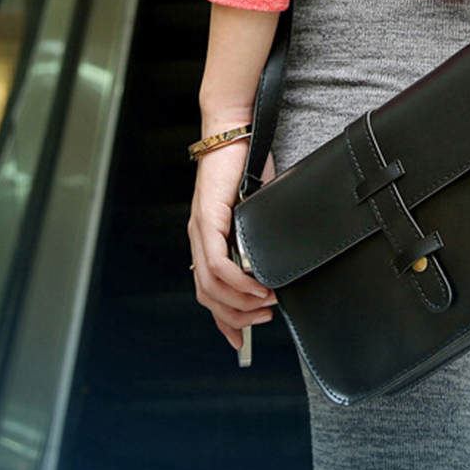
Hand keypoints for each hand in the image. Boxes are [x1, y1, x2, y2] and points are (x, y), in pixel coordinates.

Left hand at [187, 140, 276, 349]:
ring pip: (210, 285)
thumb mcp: (256, 210)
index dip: (222, 318)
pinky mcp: (208, 218)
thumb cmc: (248, 163)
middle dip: (235, 317)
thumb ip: (257, 235)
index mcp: (207, 237)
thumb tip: (271, 264)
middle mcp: (198, 237)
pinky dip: (237, 281)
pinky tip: (256, 286)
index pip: (207, 289)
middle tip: (262, 320)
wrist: (235, 130)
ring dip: (239, 302)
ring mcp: (200, 229)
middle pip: (207, 295)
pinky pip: (216, 263)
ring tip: (265, 304)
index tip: (238, 339)